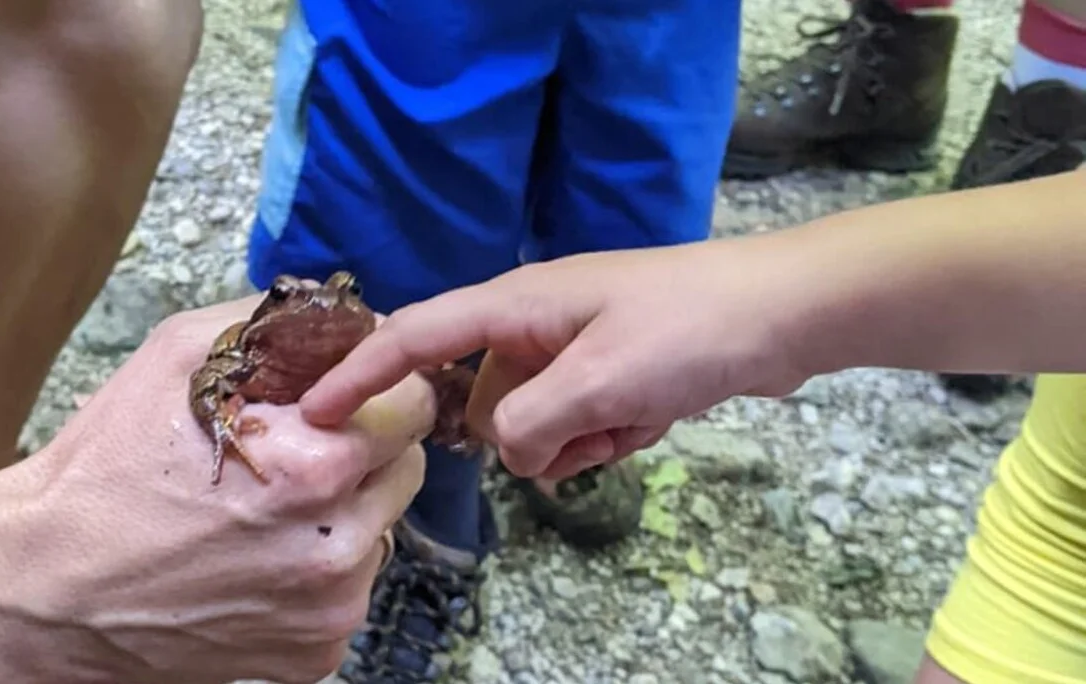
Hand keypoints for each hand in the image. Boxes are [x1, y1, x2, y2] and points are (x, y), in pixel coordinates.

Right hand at [10, 296, 433, 683]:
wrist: (44, 586)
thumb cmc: (108, 467)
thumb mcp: (183, 354)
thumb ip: (285, 325)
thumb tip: (354, 316)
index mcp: (316, 465)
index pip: (415, 404)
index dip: (382, 389)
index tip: (348, 394)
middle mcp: (336, 544)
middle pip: (406, 466)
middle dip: (366, 447)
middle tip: (300, 448)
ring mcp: (330, 608)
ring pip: (381, 529)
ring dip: (345, 510)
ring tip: (268, 508)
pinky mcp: (315, 652)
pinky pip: (349, 588)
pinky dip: (319, 568)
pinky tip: (259, 557)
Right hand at [300, 241, 808, 480]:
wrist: (781, 315)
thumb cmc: (689, 329)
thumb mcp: (603, 381)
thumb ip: (532, 423)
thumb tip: (505, 451)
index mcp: (516, 306)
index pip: (415, 336)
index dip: (360, 372)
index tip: (313, 412)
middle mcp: (532, 326)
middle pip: (483, 404)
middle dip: (529, 433)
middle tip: (591, 424)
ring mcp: (569, 352)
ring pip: (531, 426)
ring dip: (577, 440)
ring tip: (632, 417)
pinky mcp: (603, 375)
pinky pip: (576, 427)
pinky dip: (605, 436)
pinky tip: (650, 419)